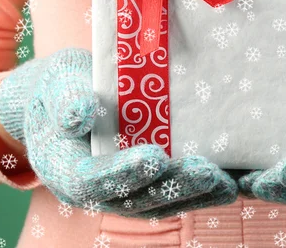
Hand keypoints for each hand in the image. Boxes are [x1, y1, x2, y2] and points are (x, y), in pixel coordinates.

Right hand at [0, 47, 237, 219]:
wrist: (68, 100)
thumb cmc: (62, 88)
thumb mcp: (58, 83)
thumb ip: (66, 99)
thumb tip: (81, 114)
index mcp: (64, 169)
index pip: (91, 180)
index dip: (123, 172)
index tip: (155, 158)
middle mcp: (93, 189)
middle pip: (133, 199)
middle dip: (172, 187)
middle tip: (206, 172)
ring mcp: (120, 191)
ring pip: (157, 203)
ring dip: (192, 195)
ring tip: (224, 181)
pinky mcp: (142, 186)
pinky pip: (170, 195)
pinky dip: (198, 193)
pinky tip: (227, 183)